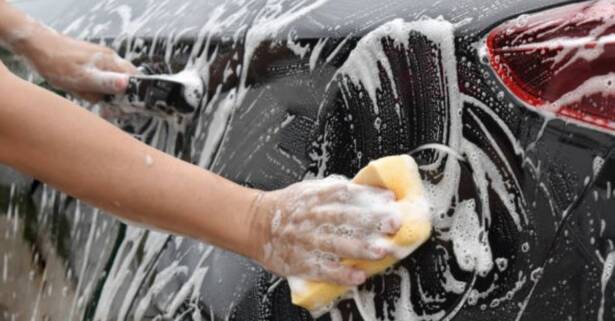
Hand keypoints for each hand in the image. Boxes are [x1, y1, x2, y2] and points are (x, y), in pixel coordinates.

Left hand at [16, 28, 136, 100]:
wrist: (36, 46)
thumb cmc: (57, 64)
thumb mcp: (82, 77)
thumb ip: (105, 82)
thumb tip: (126, 84)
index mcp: (111, 62)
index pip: (136, 80)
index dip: (135, 96)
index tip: (125, 110)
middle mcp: (110, 58)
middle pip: (127, 81)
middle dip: (121, 98)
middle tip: (108, 111)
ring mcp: (101, 58)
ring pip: (114, 81)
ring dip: (108, 95)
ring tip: (96, 104)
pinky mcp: (92, 61)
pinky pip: (102, 78)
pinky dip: (99, 89)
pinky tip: (88, 94)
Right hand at [251, 176, 401, 285]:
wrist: (255, 225)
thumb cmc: (288, 207)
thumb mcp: (309, 190)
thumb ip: (335, 189)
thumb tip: (368, 189)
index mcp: (314, 197)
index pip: (345, 193)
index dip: (368, 196)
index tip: (389, 199)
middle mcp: (310, 218)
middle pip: (343, 218)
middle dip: (370, 220)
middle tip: (393, 223)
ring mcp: (306, 241)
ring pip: (335, 245)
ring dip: (359, 248)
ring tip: (380, 251)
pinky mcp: (301, 262)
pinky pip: (323, 269)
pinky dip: (340, 274)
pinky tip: (357, 276)